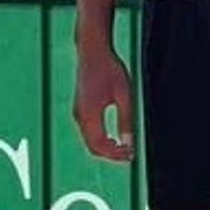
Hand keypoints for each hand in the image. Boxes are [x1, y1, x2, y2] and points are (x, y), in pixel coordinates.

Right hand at [74, 46, 134, 161]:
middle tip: (128, 156)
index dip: (115, 154)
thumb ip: (126, 120)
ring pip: (89, 141)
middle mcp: (80, 116)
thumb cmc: (110, 70)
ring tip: (124, 150)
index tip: (130, 155)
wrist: (92, 53)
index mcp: (90, 114)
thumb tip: (129, 142)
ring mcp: (78, 113)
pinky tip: (114, 139)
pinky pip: (88, 133)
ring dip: (105, 149)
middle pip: (93, 147)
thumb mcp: (124, 95)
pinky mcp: (79, 110)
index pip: (100, 145)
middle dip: (110, 155)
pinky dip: (100, 140)